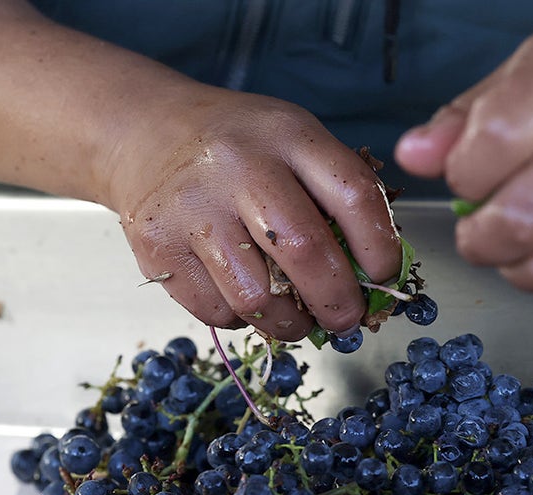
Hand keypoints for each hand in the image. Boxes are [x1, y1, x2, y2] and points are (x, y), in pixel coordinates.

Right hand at [111, 88, 401, 340]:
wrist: (146, 132)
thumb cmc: (240, 148)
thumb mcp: (294, 142)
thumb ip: (335, 197)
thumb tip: (374, 279)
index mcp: (288, 135)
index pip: (354, 196)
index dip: (381, 248)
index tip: (386, 276)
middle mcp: (238, 167)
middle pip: (306, 251)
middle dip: (339, 301)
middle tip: (348, 319)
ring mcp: (192, 208)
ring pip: (257, 297)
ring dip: (290, 323)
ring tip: (297, 318)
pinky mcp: (157, 246)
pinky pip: (216, 311)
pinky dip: (242, 319)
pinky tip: (245, 296)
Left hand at [395, 25, 532, 304]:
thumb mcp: (525, 75)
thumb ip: (462, 120)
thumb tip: (411, 156)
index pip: (499, 137)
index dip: (465, 172)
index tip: (468, 174)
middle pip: (524, 220)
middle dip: (479, 240)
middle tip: (479, 229)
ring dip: (516, 270)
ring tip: (517, 244)